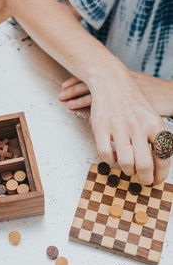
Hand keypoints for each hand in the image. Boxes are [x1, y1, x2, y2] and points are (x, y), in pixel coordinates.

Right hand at [58, 70, 170, 184]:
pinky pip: (105, 154)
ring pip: (125, 162)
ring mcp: (118, 127)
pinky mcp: (101, 128)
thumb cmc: (131, 100)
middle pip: (144, 164)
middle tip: (142, 181)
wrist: (111, 82)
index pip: (163, 156)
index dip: (160, 174)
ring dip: (127, 171)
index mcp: (154, 124)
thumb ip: (153, 137)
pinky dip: (110, 161)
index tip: (156, 181)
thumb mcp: (149, 115)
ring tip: (127, 168)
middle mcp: (138, 127)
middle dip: (145, 179)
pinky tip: (113, 158)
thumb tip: (155, 162)